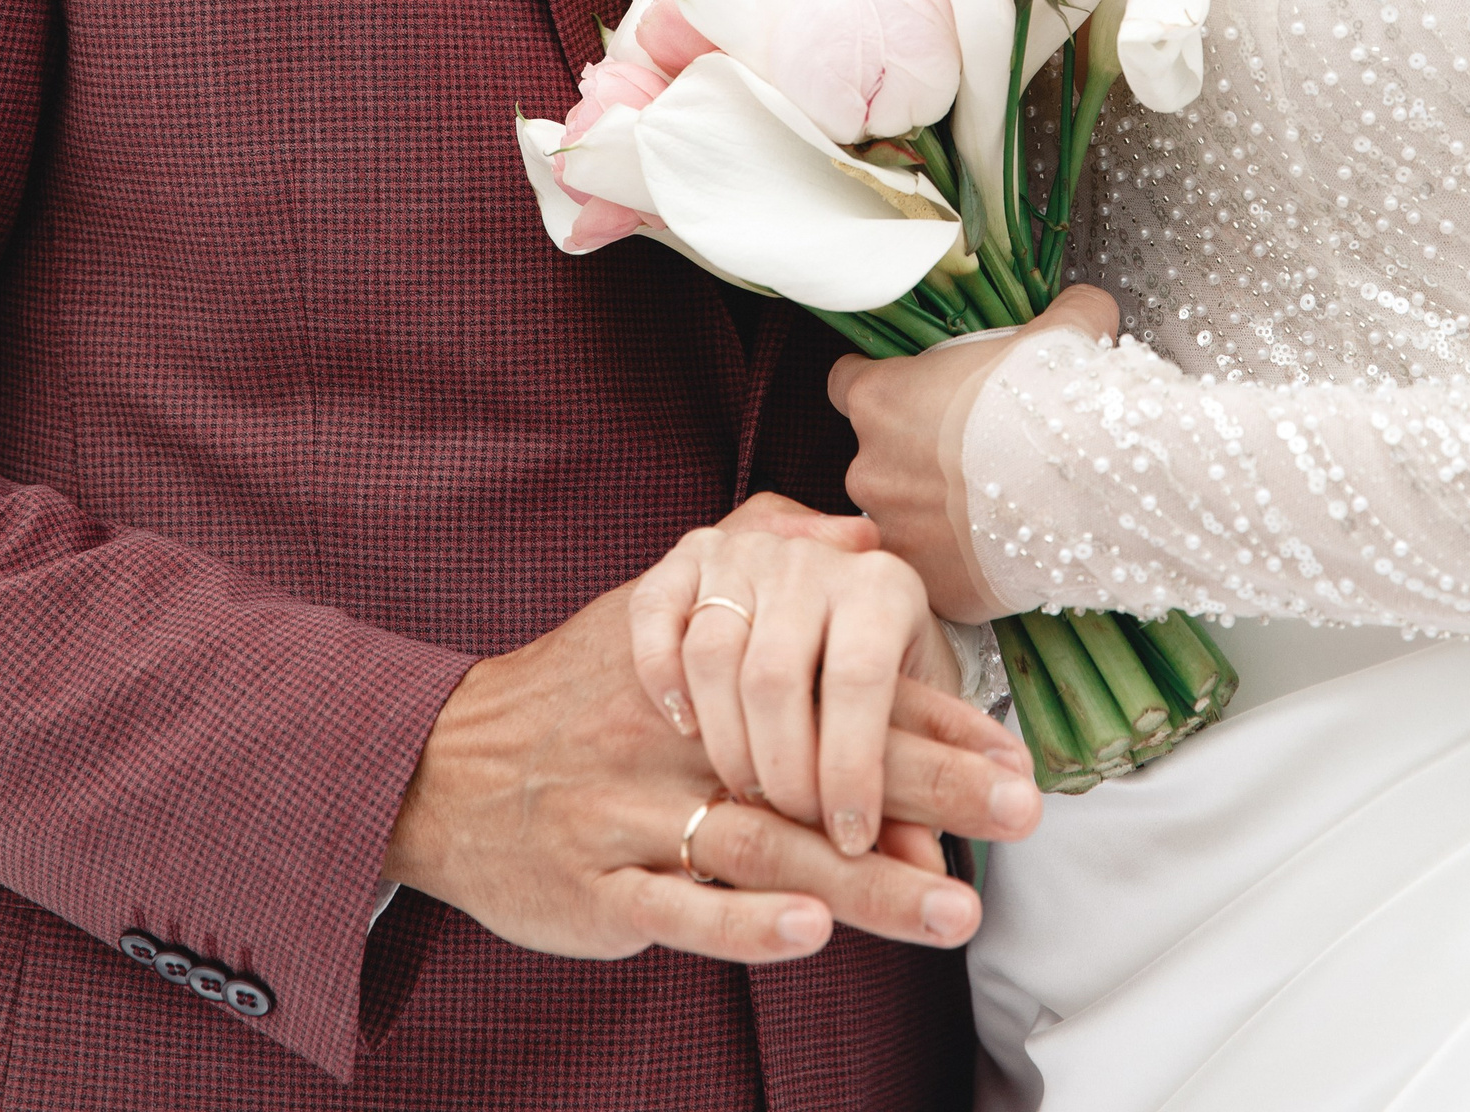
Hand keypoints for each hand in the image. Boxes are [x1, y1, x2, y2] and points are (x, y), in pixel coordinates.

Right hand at [383, 500, 1022, 965]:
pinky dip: (743, 924)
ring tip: (957, 905)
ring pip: (767, 846)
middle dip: (932, 789)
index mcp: (715, 662)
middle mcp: (687, 733)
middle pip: (824, 760)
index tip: (1018, 755)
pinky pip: (678, 906)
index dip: (936, 721)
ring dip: (869, 881)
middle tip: (1024, 812)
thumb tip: (866, 535)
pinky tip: (810, 934)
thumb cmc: (584, 690)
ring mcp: (641, 813)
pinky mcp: (600, 885)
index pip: (843, 686)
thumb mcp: (664, 601)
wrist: (445, 762)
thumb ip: (769, 558)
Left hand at [829, 287, 1118, 620]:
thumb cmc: (1058, 397)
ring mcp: (897, 533)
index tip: (912, 398)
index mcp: (880, 398)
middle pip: (878, 459)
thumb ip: (1061, 314)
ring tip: (994, 510)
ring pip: (904, 521)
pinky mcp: (933, 588)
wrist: (1090, 483)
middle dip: (916, 461)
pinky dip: (964, 567)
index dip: (882, 389)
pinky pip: (940, 573)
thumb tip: (1087, 306)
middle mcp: (871, 467)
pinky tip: (1005, 550)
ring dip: (937, 517)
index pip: (846, 385)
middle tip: (975, 459)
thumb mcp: (1062, 331)